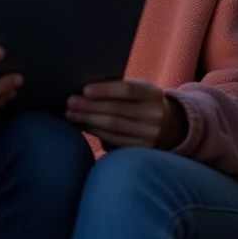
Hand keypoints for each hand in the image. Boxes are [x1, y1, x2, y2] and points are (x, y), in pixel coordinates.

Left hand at [66, 79, 186, 148]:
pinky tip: (83, 126)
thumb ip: (120, 89)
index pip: (128, 89)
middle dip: (90, 107)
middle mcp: (154, 115)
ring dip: (88, 120)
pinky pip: (113, 140)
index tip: (84, 89)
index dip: (105, 89)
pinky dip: (95, 132)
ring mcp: (149, 134)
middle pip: (116, 110)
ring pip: (113, 127)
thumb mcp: (140, 90)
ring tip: (71, 114)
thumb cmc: (142, 101)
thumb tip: (85, 90)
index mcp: (153, 93)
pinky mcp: (141, 149)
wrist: (168, 125)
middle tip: (70, 102)